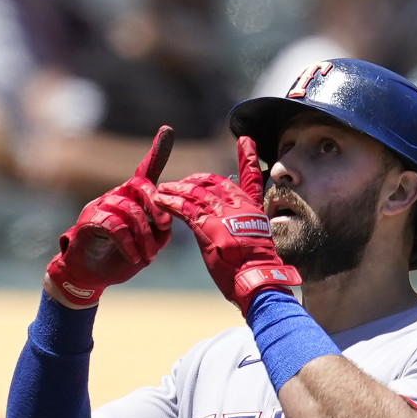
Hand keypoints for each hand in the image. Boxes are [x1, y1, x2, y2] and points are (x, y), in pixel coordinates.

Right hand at [46, 125, 173, 305]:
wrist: (89, 275)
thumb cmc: (119, 259)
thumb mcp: (147, 247)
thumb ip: (158, 234)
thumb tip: (165, 224)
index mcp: (132, 199)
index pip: (145, 171)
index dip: (157, 152)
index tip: (167, 130)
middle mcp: (116, 196)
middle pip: (139, 185)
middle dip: (156, 206)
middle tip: (165, 228)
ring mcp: (100, 206)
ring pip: (129, 209)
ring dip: (144, 236)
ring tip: (149, 257)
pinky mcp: (89, 222)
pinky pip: (113, 226)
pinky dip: (127, 244)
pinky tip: (134, 258)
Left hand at [154, 136, 300, 315]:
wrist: (257, 278)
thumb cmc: (256, 268)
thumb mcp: (253, 243)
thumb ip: (242, 227)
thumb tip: (230, 227)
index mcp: (253, 208)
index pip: (252, 177)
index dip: (248, 158)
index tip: (245, 140)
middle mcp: (239, 205)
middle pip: (213, 181)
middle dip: (194, 180)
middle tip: (180, 184)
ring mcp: (223, 213)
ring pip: (195, 193)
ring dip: (176, 190)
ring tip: (162, 190)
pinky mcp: (208, 225)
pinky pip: (184, 208)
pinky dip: (170, 202)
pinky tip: (160, 200)